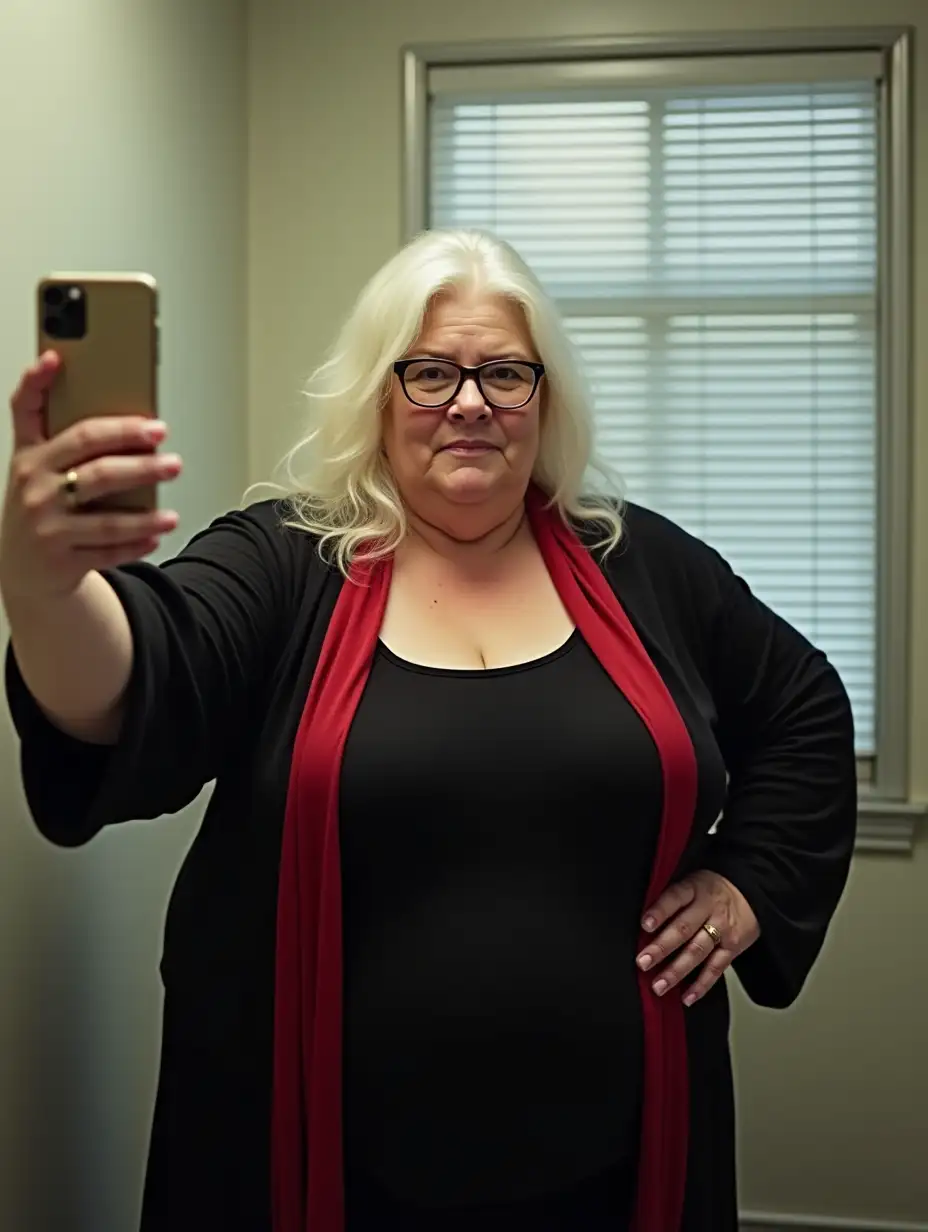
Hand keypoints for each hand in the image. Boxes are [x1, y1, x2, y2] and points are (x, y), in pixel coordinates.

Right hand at [0, 352, 181, 603]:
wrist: (23, 570)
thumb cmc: (43, 507)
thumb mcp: (42, 470)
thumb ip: (69, 441)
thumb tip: (129, 421)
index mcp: (30, 456)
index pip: (26, 410)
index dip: (37, 382)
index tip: (56, 359)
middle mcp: (34, 488)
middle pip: (93, 464)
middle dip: (136, 457)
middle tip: (168, 453)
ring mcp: (46, 526)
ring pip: (106, 516)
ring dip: (146, 513)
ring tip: (172, 509)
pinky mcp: (62, 560)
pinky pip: (109, 549)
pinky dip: (137, 542)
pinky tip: (158, 532)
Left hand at [636, 869, 759, 1006]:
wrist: (751, 894)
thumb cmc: (711, 889)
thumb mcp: (692, 882)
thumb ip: (671, 897)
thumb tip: (641, 920)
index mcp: (695, 888)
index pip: (675, 898)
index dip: (660, 911)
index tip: (645, 925)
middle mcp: (708, 908)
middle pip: (684, 928)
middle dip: (662, 947)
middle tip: (643, 962)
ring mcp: (722, 929)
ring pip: (697, 951)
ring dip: (676, 971)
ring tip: (659, 986)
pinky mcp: (733, 947)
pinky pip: (716, 968)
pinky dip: (701, 985)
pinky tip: (686, 997)